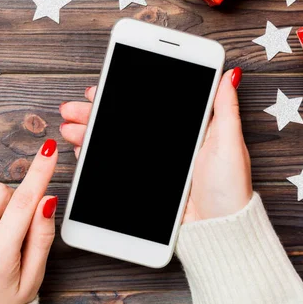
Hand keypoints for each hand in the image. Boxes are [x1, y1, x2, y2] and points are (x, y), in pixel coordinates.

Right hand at [59, 69, 251, 222]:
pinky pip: (116, 164)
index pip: (148, 104)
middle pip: (126, 119)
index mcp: (188, 127)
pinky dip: (97, 155)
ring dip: (90, 131)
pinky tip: (82, 149)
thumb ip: (225, 108)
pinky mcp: (146, 181)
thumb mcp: (229, 143)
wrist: (219, 230)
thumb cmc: (230, 189)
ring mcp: (154, 162)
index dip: (121, 93)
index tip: (98, 89)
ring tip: (71, 128)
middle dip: (96, 112)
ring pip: (116, 140)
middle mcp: (167, 142)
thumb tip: (231, 73)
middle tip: (74, 108)